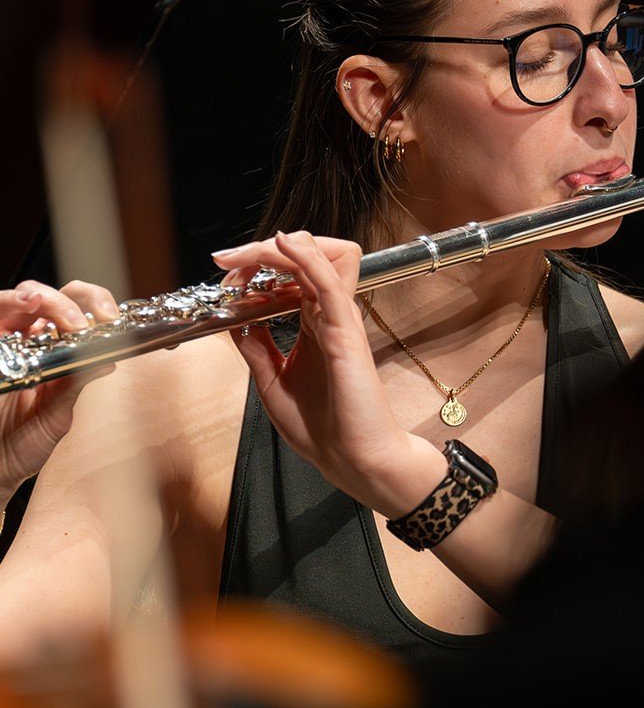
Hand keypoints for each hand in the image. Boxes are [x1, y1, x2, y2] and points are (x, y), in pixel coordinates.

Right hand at [0, 280, 117, 501]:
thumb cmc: (24, 442)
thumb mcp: (58, 413)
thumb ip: (76, 384)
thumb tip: (108, 360)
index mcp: (55, 351)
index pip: (77, 312)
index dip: (95, 306)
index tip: (110, 319)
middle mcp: (29, 340)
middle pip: (51, 297)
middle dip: (74, 299)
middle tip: (88, 320)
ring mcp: (5, 342)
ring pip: (21, 299)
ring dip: (43, 298)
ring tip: (59, 312)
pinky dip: (9, 303)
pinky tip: (28, 305)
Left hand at [213, 232, 441, 516]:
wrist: (354, 461)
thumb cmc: (325, 430)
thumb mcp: (272, 384)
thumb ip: (256, 349)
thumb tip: (235, 320)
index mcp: (313, 326)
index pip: (289, 276)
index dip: (255, 267)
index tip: (225, 274)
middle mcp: (327, 315)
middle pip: (304, 257)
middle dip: (261, 250)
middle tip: (227, 259)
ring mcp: (338, 319)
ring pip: (319, 256)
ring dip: (281, 246)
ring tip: (248, 254)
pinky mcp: (344, 330)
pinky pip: (328, 280)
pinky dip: (305, 257)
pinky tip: (282, 246)